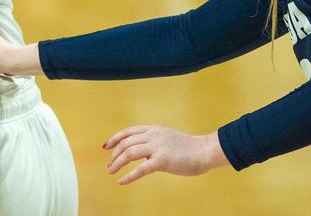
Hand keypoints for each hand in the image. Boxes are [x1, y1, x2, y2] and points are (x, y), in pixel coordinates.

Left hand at [104, 125, 229, 183]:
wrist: (205, 150)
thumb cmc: (189, 148)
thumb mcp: (168, 138)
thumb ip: (154, 142)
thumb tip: (142, 153)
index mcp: (153, 129)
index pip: (128, 131)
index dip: (114, 138)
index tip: (105, 147)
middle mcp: (153, 135)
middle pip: (125, 143)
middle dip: (114, 155)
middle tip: (109, 166)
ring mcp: (157, 147)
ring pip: (129, 153)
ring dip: (117, 163)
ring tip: (111, 172)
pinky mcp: (162, 160)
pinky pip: (140, 169)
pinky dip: (128, 176)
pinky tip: (121, 181)